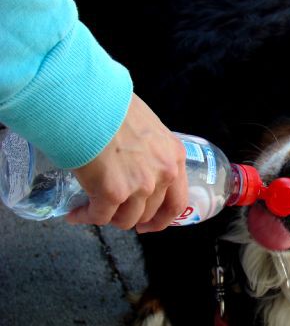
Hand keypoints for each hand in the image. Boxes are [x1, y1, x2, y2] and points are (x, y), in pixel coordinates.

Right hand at [66, 94, 188, 232]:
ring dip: (108, 218)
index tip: (149, 224)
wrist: (89, 101)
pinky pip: (99, 216)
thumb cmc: (112, 106)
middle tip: (114, 213)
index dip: (163, 218)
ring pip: (125, 219)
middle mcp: (163, 174)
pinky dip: (85, 217)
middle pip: (150, 212)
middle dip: (130, 217)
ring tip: (90, 209)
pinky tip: (75, 213)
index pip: (178, 200)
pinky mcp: (113, 193)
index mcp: (174, 156)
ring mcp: (140, 185)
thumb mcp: (147, 127)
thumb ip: (150, 150)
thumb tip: (137, 162)